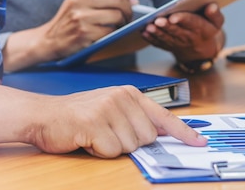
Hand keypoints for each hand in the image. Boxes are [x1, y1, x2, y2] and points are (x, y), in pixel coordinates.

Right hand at [3, 0, 133, 70]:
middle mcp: (79, 0)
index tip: (128, 2)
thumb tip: (134, 1)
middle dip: (128, 9)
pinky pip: (110, 32)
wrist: (48, 40)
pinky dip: (112, 34)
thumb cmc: (69, 21)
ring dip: (123, 23)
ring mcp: (81, 17)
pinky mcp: (84, 33)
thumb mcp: (79, 2)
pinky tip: (106, 35)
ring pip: (116, 15)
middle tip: (128, 17)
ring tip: (119, 26)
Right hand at [31, 86, 207, 157]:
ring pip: (131, 146)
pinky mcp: (94, 122)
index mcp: (130, 93)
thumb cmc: (79, 115)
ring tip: (96, 135)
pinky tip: (88, 139)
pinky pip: (111, 150)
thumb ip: (138, 118)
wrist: (45, 115)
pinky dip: (100, 151)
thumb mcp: (113, 109)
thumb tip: (164, 132)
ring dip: (113, 148)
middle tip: (108, 134)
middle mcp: (122, 97)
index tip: (199, 142)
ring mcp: (108, 108)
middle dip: (129, 143)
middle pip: (147, 137)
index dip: (183, 132)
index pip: (164, 115)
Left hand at [141, 3, 224, 63]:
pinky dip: (152, 39)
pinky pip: (160, 44)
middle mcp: (190, 38)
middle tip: (157, 20)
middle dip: (167, 26)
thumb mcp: (217, 22)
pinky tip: (144, 32)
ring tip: (149, 26)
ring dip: (157, 33)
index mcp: (203, 29)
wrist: (202, 49)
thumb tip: (212, 6)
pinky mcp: (170, 47)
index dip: (183, 19)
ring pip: (167, 38)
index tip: (173, 16)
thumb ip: (215, 14)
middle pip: (177, 31)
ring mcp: (179, 44)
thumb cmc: (208, 29)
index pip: (193, 23)